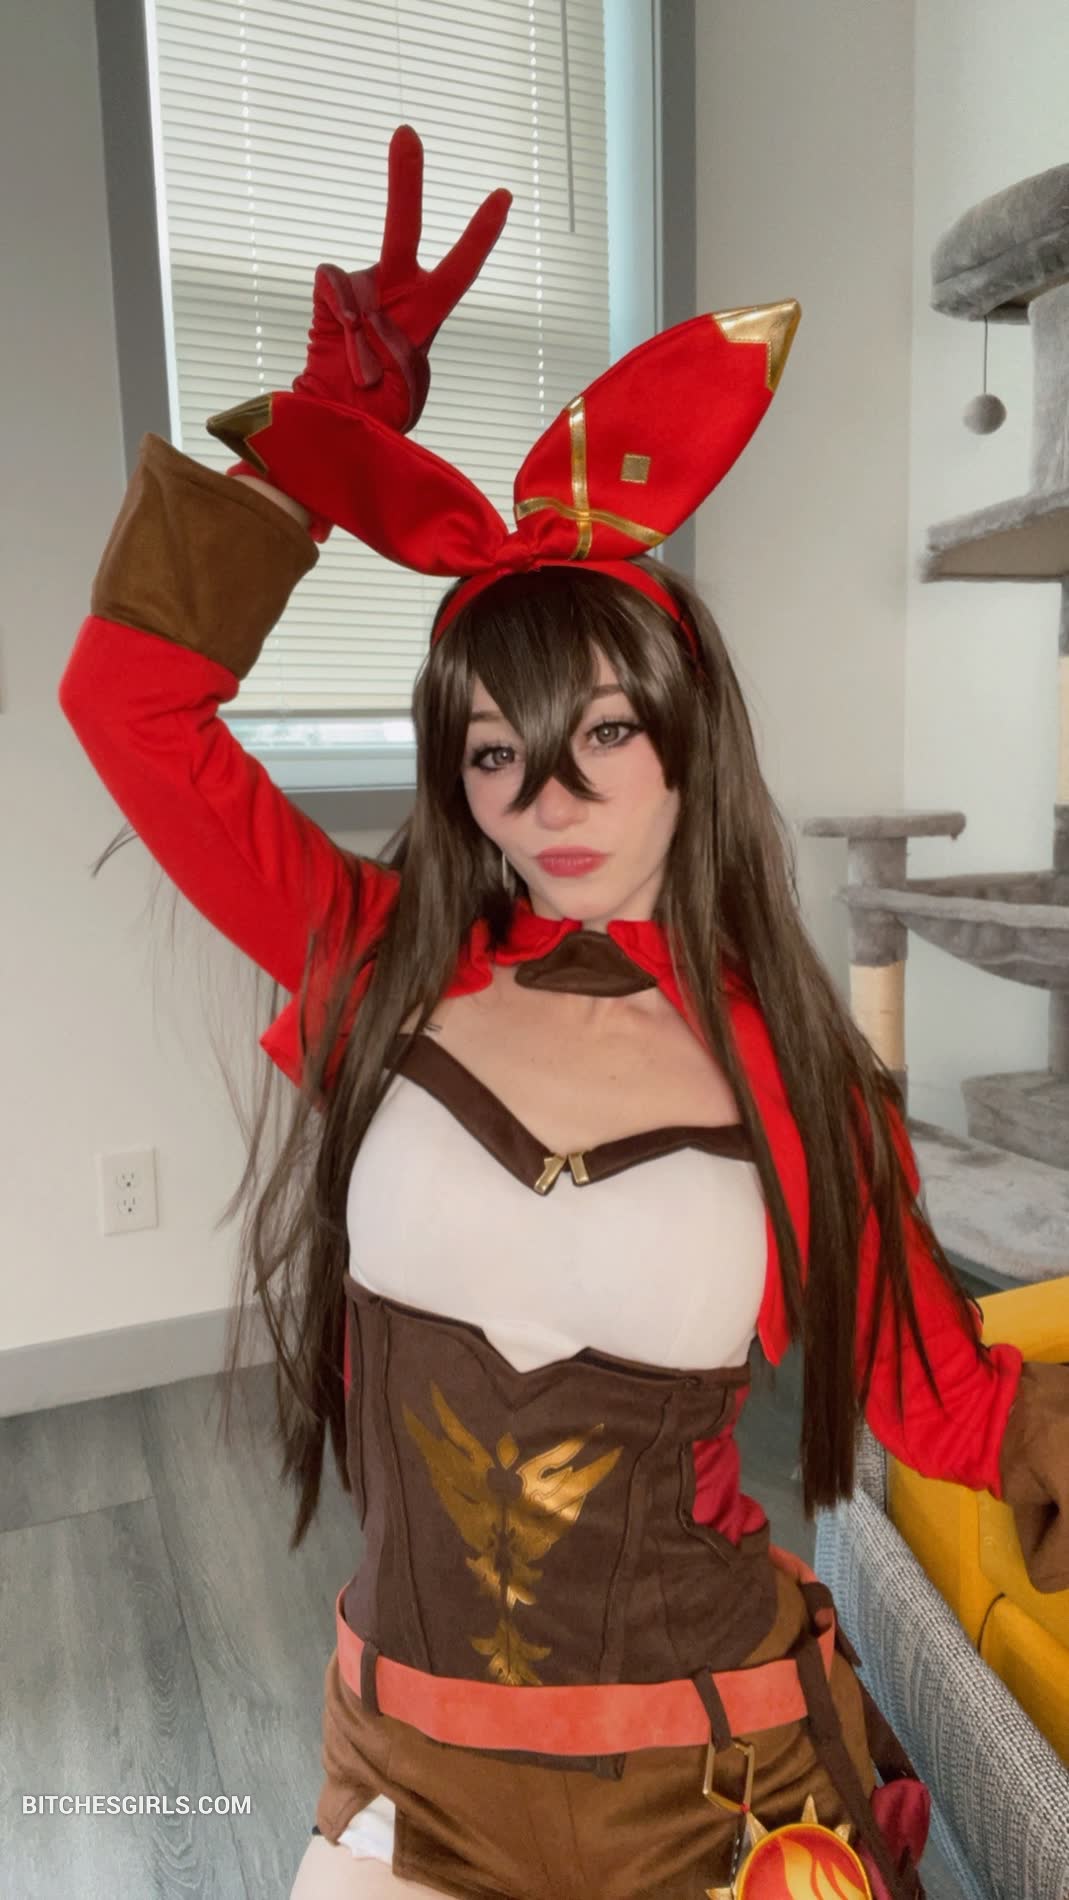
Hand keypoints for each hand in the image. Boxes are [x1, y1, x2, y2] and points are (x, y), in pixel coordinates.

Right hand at [292, 124, 510, 431]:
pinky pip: (332, 285)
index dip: (480, 234)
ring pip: (359, 284)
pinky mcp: (330, 295)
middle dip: (405, 180)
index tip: (504, 194)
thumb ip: (399, 360)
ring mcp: (361, 290)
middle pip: (404, 228)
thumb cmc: (380, 411)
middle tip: (406, 130)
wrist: (338, 418)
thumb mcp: (407, 396)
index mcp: (426, 315)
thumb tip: (367, 320)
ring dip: (362, 339)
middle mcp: (396, 291)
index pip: (459, 269)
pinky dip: (339, 315)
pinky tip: (345, 343)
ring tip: (365, 374)